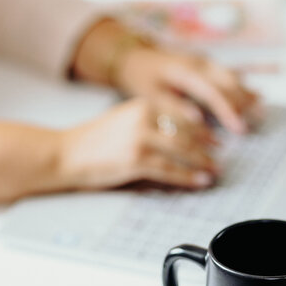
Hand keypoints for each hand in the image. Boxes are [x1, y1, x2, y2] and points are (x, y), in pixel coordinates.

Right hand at [61, 98, 217, 190]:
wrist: (66, 153)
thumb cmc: (93, 140)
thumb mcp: (124, 119)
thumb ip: (151, 123)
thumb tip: (181, 137)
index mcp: (143, 105)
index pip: (183, 116)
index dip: (203, 131)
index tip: (215, 141)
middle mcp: (144, 118)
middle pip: (187, 133)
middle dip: (207, 148)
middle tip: (219, 158)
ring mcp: (140, 139)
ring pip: (183, 151)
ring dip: (203, 162)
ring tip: (215, 170)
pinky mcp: (136, 160)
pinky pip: (170, 169)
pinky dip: (189, 176)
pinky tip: (200, 180)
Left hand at [113, 46, 257, 133]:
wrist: (133, 55)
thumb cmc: (140, 78)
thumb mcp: (150, 95)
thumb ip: (174, 108)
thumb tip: (197, 120)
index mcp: (185, 71)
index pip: (213, 93)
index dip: (229, 111)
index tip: (239, 129)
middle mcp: (199, 63)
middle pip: (229, 82)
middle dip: (245, 102)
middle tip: (259, 120)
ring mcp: (205, 61)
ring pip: (233, 76)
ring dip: (248, 92)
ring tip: (262, 109)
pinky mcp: (206, 63)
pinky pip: (230, 72)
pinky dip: (246, 81)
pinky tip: (262, 87)